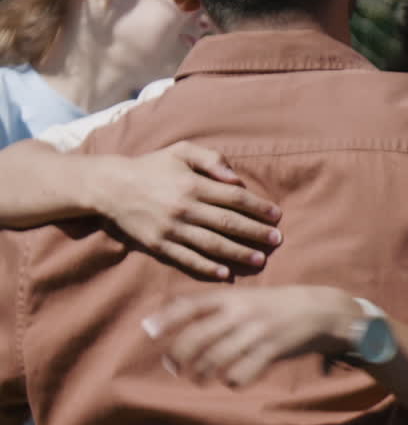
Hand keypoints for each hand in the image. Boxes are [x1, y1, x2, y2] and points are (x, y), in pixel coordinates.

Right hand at [95, 142, 281, 277]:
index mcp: (192, 184)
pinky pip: (188, 259)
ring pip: (212, 244)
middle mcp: (184, 208)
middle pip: (228, 223)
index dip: (257, 207)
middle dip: (255, 233)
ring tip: (259, 260)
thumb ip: (211, 159)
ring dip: (238, 253)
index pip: (234, 197)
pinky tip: (225, 274)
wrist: (111, 187)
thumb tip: (236, 178)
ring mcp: (172, 229)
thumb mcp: (180, 151)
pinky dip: (207, 268)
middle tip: (277, 240)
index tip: (276, 215)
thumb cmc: (152, 167)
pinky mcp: (160, 245)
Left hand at [142, 284, 362, 385]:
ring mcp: (255, 333)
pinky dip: (231, 381)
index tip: (148, 330)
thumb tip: (182, 317)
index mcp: (232, 297)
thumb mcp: (247, 296)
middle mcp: (240, 313)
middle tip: (174, 368)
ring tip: (198, 379)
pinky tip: (231, 380)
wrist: (320, 310)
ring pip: (215, 360)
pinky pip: (241, 374)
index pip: (191, 306)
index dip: (167, 318)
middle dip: (179, 358)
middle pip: (197, 339)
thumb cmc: (277, 305)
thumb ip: (219, 306)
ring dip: (202, 375)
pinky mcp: (271, 351)